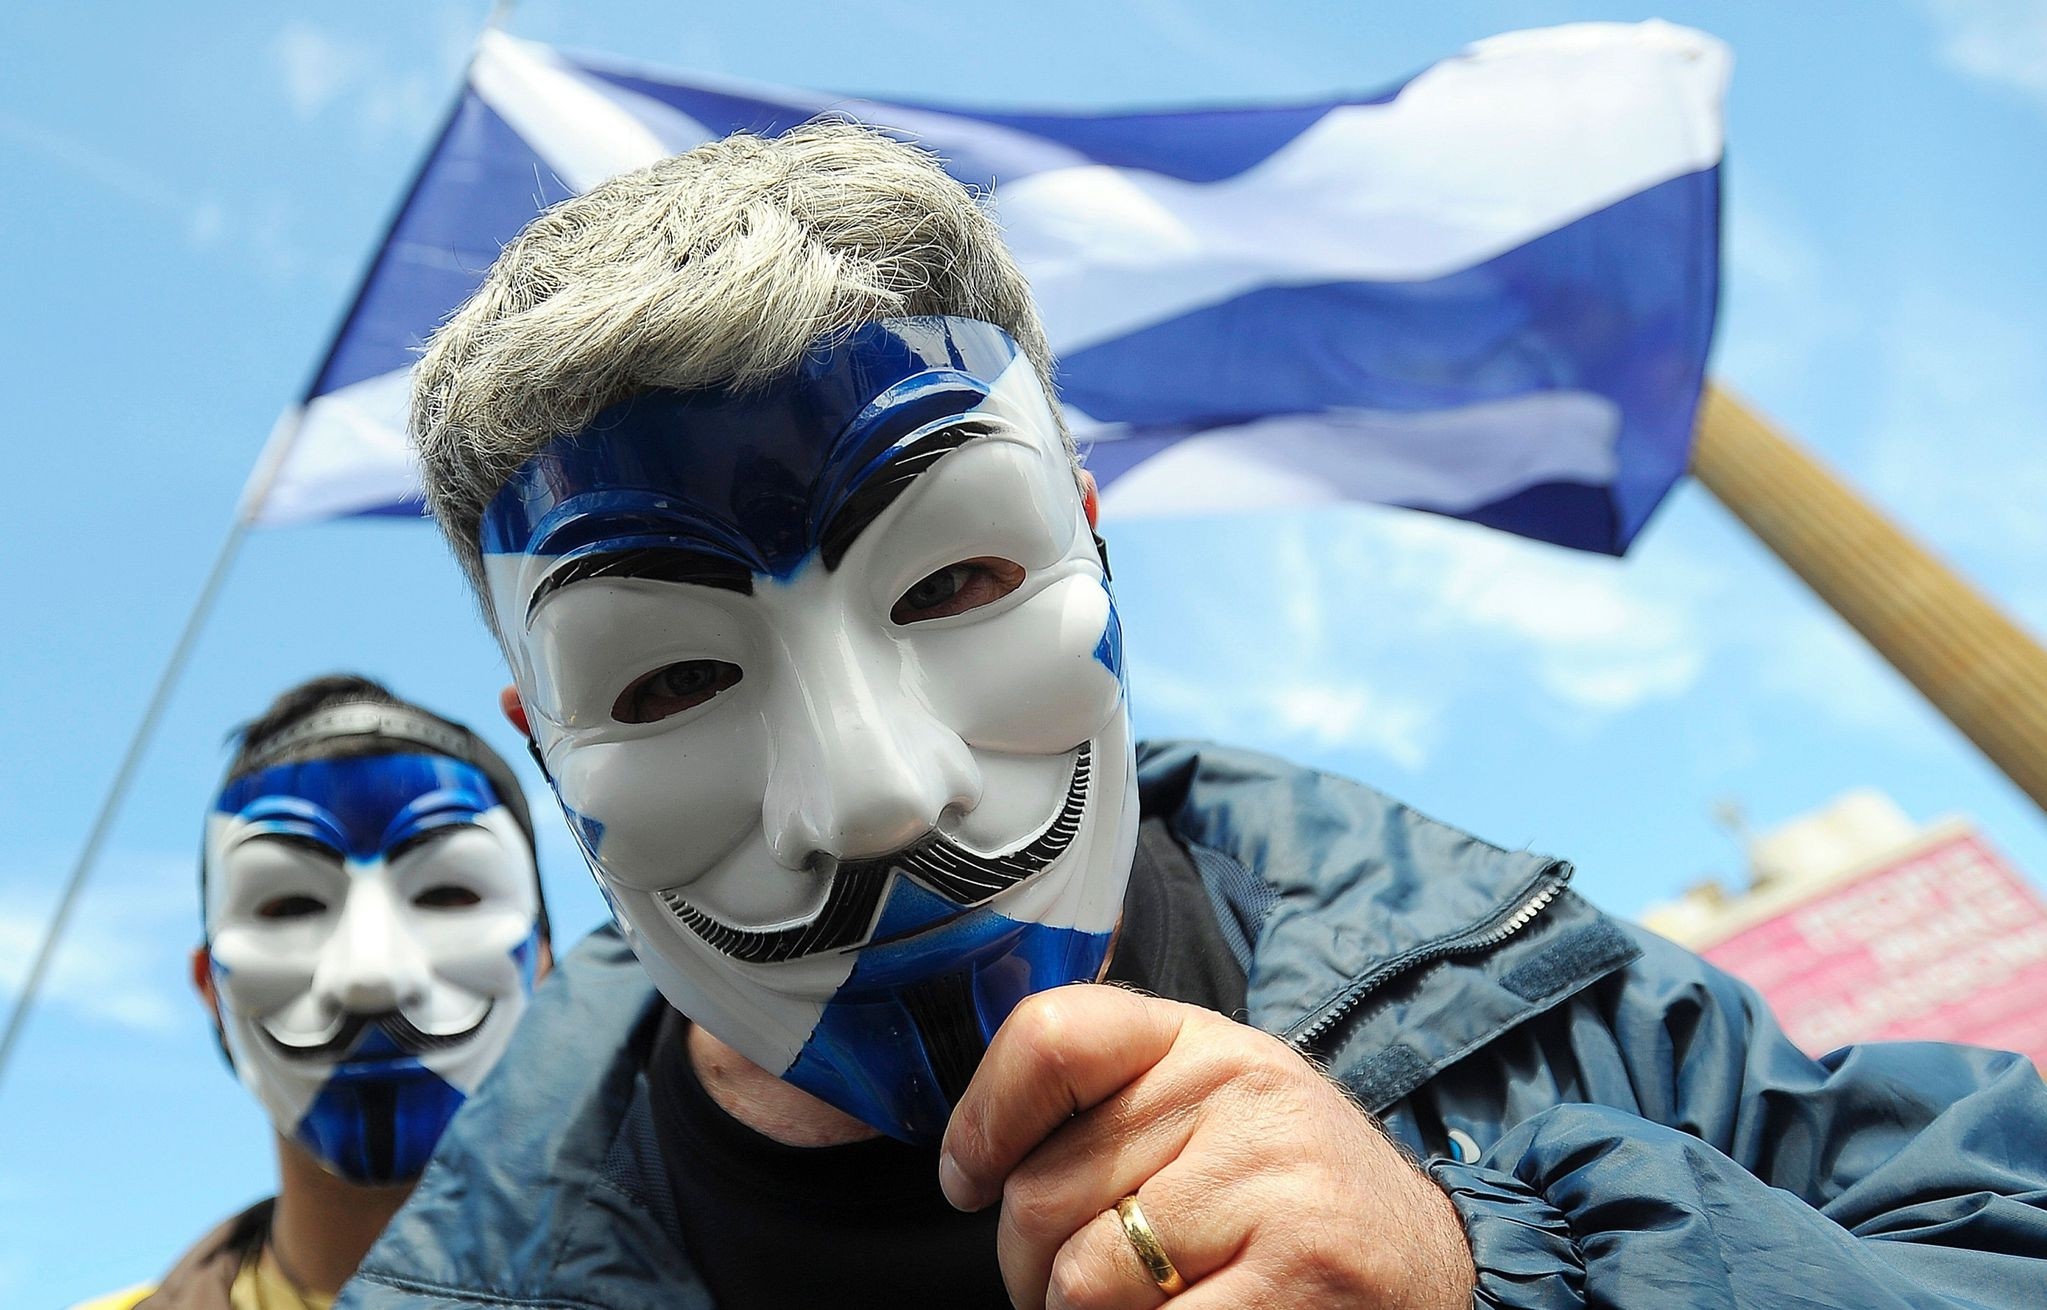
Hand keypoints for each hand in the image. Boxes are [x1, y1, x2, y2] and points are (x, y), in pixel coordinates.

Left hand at [939, 985, 1475, 1308]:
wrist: (1426, 1262)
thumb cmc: (1280, 1192)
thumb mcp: (1204, 1109)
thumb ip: (1108, 1102)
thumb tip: (969, 1159)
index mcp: (1198, 1041)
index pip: (1050, 1039)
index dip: (981, 1122)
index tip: (968, 1179)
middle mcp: (1237, 1091)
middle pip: (1041, 1192)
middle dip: (1030, 1268)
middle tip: (1072, 1288)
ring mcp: (1273, 1183)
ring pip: (1083, 1281)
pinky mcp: (1299, 1274)